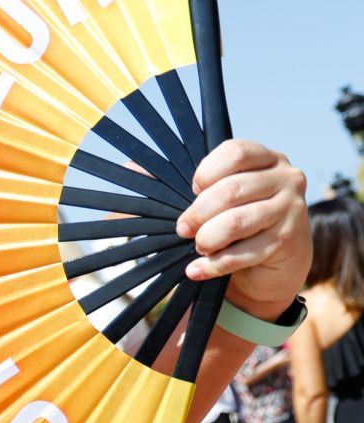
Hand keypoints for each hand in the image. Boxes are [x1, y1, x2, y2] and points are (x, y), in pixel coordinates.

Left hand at [177, 140, 309, 317]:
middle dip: (198, 213)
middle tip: (183, 229)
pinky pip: (246, 252)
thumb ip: (172, 182)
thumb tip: (130, 168)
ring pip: (238, 221)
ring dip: (208, 238)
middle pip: (232, 190)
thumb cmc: (233, 222)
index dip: (206, 172)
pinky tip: (196, 270)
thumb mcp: (209, 198)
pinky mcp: (289, 240)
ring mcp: (292, 208)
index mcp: (264, 158)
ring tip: (197, 247)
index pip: (236, 152)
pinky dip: (215, 264)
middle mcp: (285, 178)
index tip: (191, 190)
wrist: (269, 266)